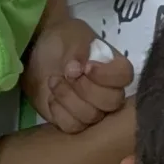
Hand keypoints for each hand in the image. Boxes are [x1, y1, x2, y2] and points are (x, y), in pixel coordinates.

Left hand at [22, 17, 133, 132]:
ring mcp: (92, 108)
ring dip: (68, 98)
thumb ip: (78, 50)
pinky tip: (51, 98)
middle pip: (112, 102)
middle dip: (85, 88)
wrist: (38, 53)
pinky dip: (59, 112)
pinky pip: (73, 127)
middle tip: (66, 74)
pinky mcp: (74, 120)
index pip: (125, 76)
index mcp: (113, 66)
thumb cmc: (61, 41)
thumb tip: (76, 69)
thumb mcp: (71, 37)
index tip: (86, 67)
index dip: (107, 75)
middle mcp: (109, 90)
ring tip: (53, 81)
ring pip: (91, 116)